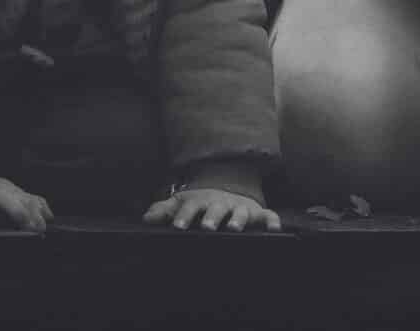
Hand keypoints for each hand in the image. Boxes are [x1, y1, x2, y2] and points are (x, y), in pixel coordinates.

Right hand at [0, 176, 51, 230]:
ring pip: (0, 198)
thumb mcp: (5, 202)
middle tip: (37, 227)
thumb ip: (27, 206)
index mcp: (8, 190)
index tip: (45, 226)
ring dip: (14, 208)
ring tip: (23, 221)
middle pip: (19, 197)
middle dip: (30, 211)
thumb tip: (49, 216)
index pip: (29, 198)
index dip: (39, 211)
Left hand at [142, 187, 279, 230]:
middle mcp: (221, 204)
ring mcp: (240, 208)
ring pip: (241, 212)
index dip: (184, 216)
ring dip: (238, 219)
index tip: (179, 226)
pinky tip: (274, 229)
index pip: (190, 208)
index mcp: (201, 203)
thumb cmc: (201, 204)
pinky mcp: (258, 213)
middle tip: (207, 227)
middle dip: (211, 217)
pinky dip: (272, 221)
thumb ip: (163, 210)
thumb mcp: (181, 204)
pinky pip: (268, 216)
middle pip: (216, 210)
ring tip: (234, 228)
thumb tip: (145, 219)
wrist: (227, 189)